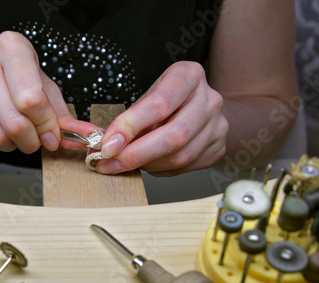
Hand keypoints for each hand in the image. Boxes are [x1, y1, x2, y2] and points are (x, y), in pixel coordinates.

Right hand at [0, 31, 96, 154]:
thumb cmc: (8, 83)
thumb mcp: (40, 88)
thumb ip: (61, 113)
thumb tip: (82, 135)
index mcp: (11, 47)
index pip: (33, 98)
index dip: (46, 125)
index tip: (50, 135)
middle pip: (14, 121)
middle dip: (30, 141)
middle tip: (31, 141)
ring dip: (7, 146)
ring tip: (8, 135)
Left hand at [95, 61, 228, 175]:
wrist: (202, 108)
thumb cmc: (168, 101)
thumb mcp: (147, 98)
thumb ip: (126, 119)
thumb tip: (99, 140)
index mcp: (188, 76)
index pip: (159, 104)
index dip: (130, 127)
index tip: (108, 145)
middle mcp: (209, 99)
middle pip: (174, 135)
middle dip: (136, 154)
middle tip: (110, 163)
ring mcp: (218, 125)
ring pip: (180, 156)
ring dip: (148, 164)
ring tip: (129, 161)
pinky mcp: (219, 147)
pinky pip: (186, 167)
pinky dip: (161, 169)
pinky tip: (151, 162)